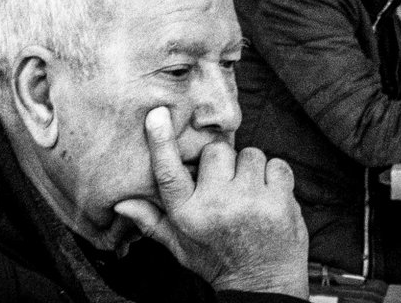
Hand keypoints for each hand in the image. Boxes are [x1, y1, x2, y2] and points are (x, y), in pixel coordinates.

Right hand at [113, 108, 307, 297]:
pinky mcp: (278, 201)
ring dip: (251, 170)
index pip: (169, 172)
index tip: (158, 114)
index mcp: (188, 214)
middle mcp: (216, 205)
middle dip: (223, 163)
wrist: (263, 286)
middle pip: (217, 151)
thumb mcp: (181, 247)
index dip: (161, 141)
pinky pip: (277, 165)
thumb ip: (153, 221)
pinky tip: (269, 196)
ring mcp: (249, 202)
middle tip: (227, 185)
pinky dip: (275, 177)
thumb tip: (121, 202)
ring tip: (249, 193)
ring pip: (249, 154)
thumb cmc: (218, 261)